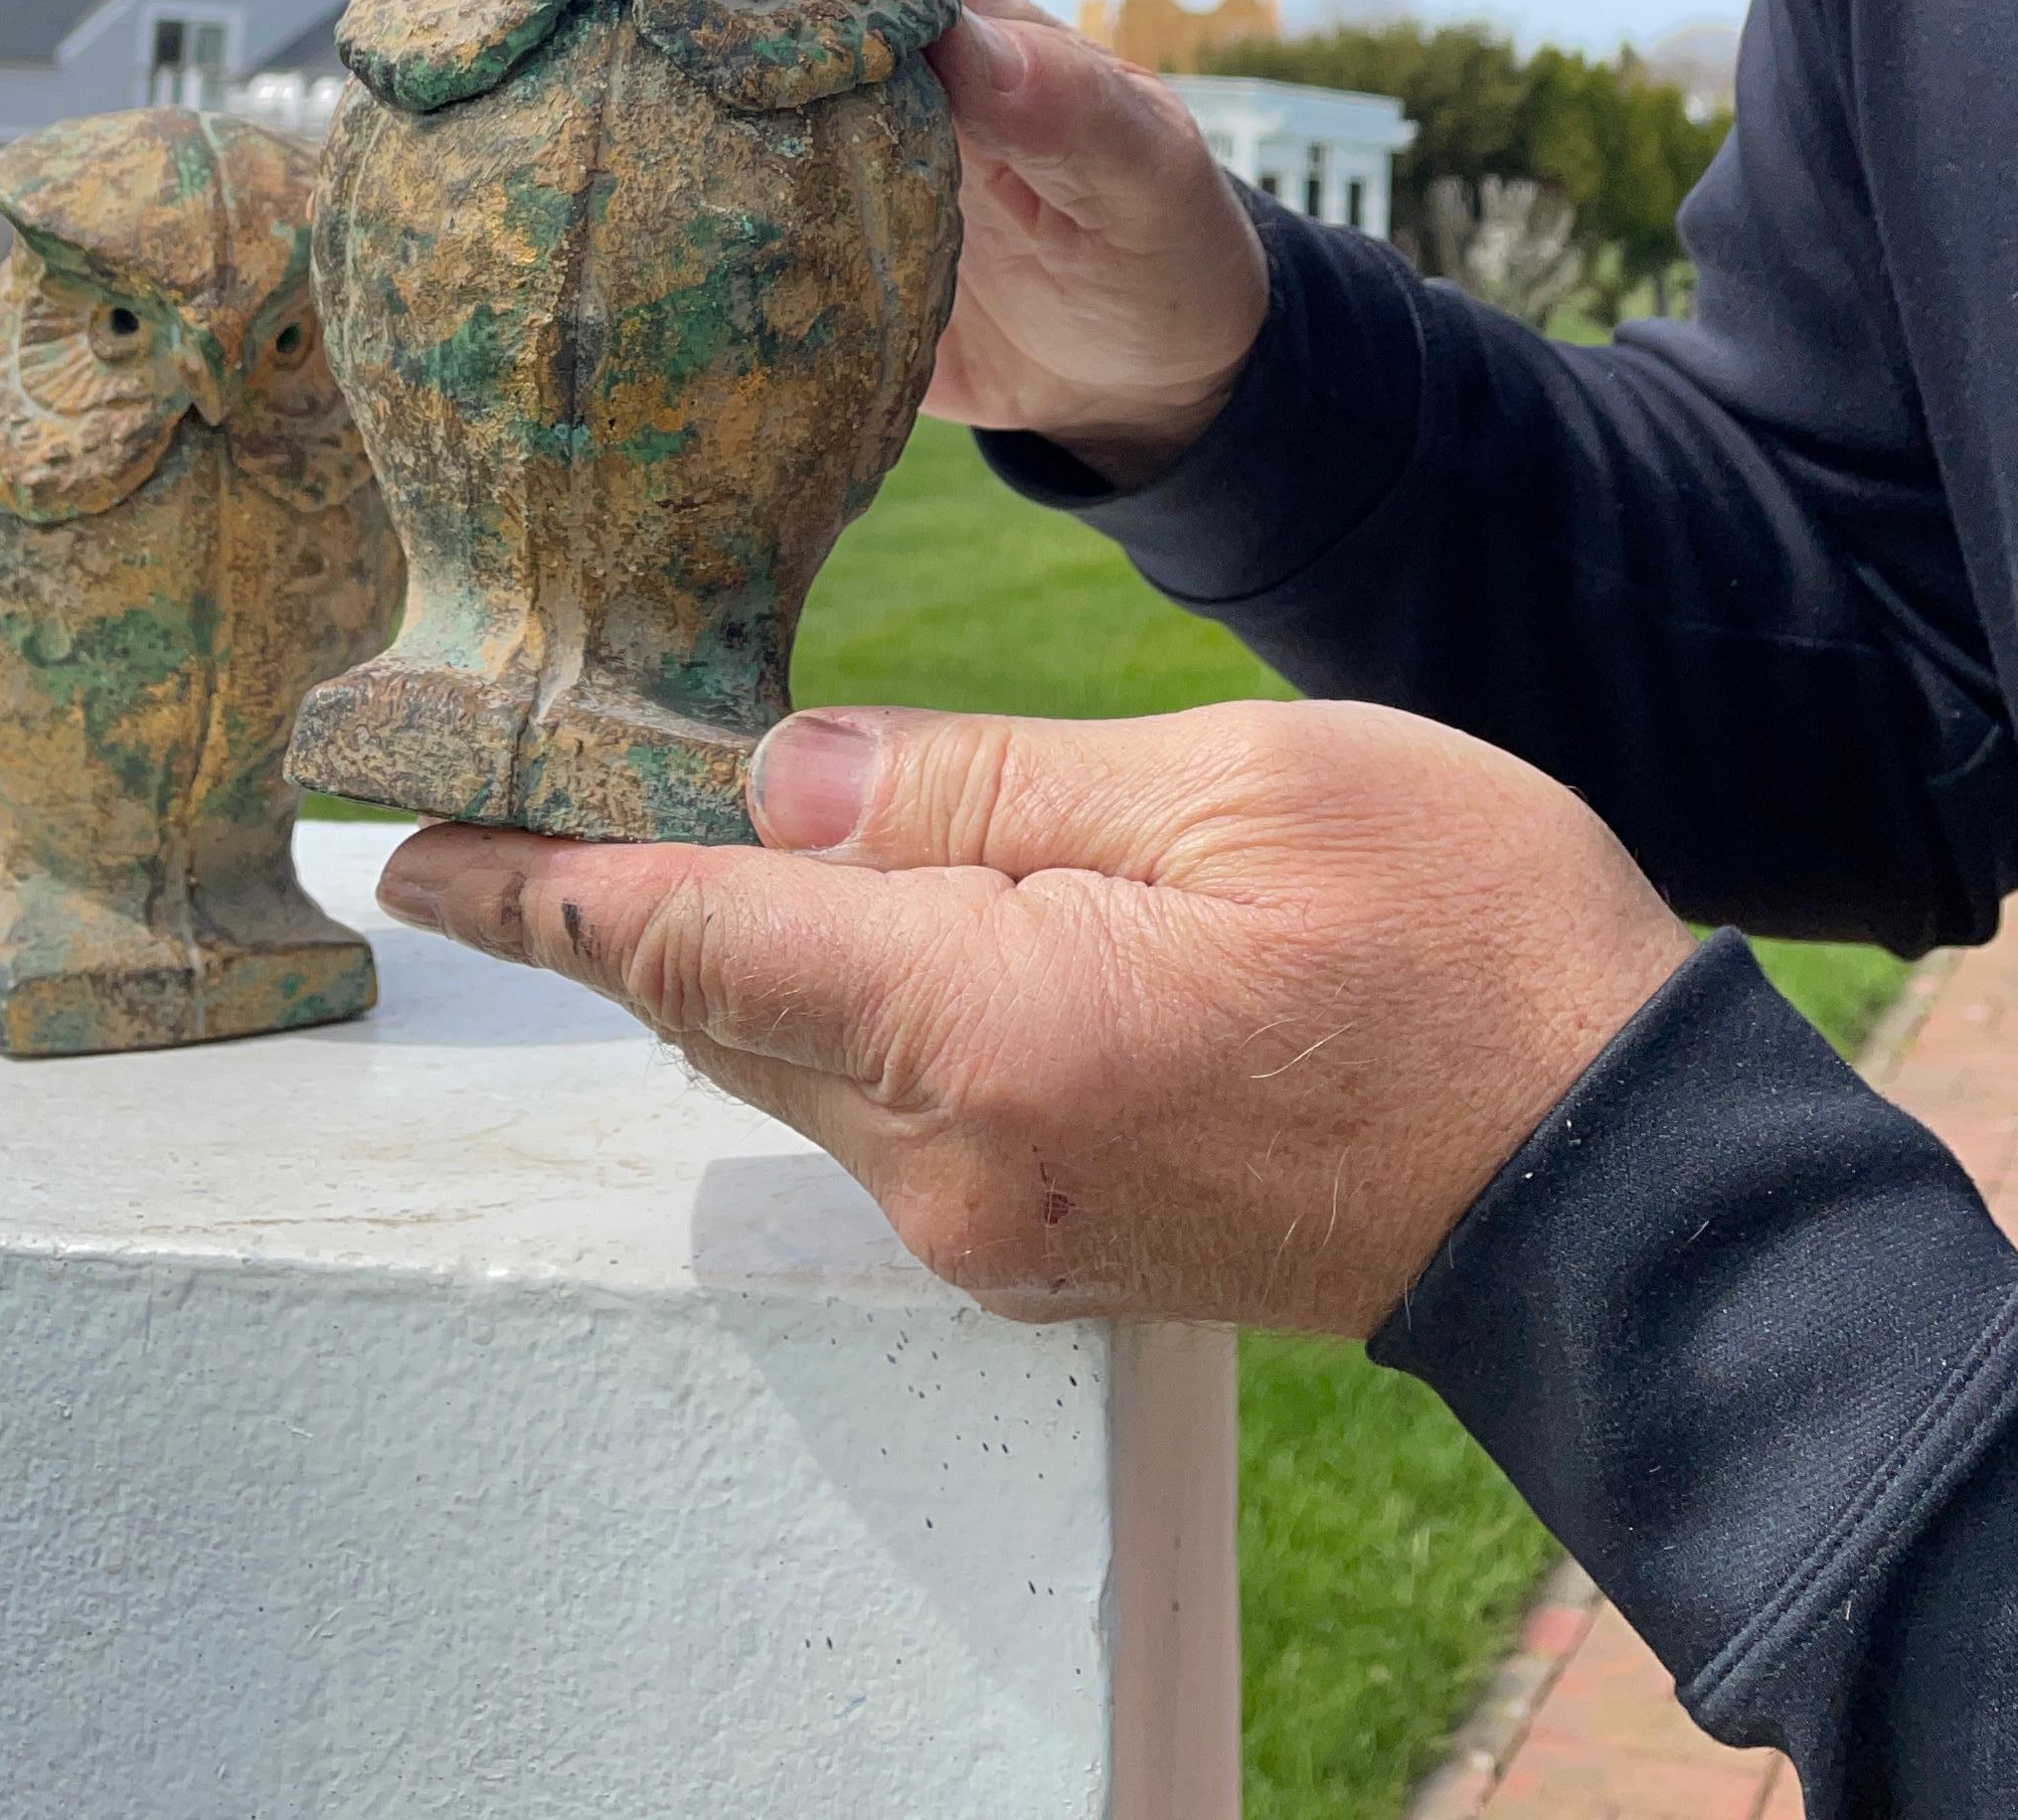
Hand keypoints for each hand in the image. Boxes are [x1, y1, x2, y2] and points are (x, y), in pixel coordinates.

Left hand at [376, 697, 1691, 1334]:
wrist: (1613, 1180)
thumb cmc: (1459, 940)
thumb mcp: (1230, 786)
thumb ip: (977, 786)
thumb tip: (777, 781)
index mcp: (982, 1034)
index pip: (685, 942)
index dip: (535, 879)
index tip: (405, 836)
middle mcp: (952, 1164)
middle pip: (718, 1006)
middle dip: (612, 898)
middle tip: (512, 781)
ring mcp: (999, 1223)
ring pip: (795, 1055)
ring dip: (720, 948)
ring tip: (658, 814)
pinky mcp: (1051, 1236)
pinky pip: (881, 1103)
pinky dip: (824, 1001)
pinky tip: (835, 910)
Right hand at [570, 0, 1267, 479]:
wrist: (1137, 383)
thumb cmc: (1157, 248)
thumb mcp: (1137, 176)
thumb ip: (1073, 113)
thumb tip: (982, 54)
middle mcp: (826, 44)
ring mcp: (778, 134)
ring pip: (646, 40)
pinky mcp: (750, 234)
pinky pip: (643, 175)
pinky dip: (565, 153)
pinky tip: (469, 152)